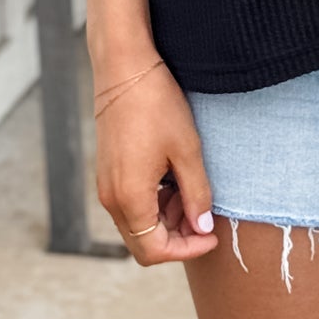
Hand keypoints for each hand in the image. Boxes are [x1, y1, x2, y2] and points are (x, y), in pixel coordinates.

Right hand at [94, 62, 220, 264]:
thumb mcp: (187, 150)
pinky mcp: (107, 171)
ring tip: (192, 191)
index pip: (155, 250)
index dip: (187, 249)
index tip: (212, 236)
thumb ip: (196, 194)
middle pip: (143, 242)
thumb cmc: (156, 104)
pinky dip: (154, 203)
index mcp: (130, 198)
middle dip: (177, 237)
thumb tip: (203, 226)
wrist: (124, 68)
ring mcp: (106, 184)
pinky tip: (174, 179)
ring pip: (137, 224)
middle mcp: (111, 198)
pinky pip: (131, 203)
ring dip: (166, 219)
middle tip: (205, 216)